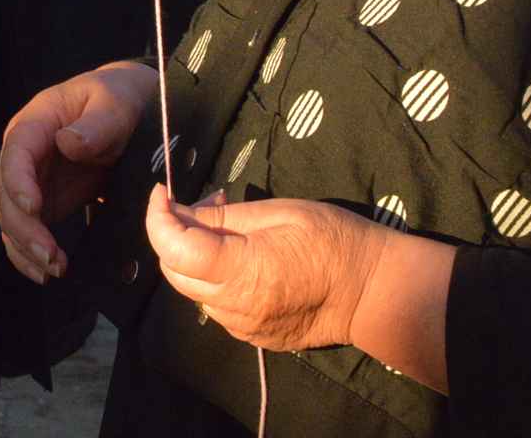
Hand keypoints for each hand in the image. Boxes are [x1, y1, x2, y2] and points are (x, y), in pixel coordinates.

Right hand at [0, 61, 158, 281]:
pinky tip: (45, 272)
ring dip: (24, 246)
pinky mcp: (45, 202)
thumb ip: (96, 124)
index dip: (18, 181)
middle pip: (6, 193)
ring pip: (10, 217)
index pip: (15, 153)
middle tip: (49, 255)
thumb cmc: (118, 100)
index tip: (33, 207)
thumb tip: (67, 143)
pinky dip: (29, 253)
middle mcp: (25, 154)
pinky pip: (26, 230)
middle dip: (23, 227)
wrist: (129, 113)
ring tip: (52, 269)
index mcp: (35, 124)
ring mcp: (33, 180)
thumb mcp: (115, 105)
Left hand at [149, 189, 381, 353]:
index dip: (157, 218)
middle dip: (172, 237)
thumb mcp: (278, 212)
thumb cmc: (332, 239)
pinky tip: (240, 259)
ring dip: (193, 260)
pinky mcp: (253, 337)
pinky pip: (216, 305)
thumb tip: (180, 211)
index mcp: (244, 271)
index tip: (161, 193)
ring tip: (225, 231)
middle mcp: (237, 306)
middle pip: (175, 272)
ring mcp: (244, 326)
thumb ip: (223, 216)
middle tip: (199, 206)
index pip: (174, 249)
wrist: (373, 291)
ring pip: (193, 291)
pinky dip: (214, 280)